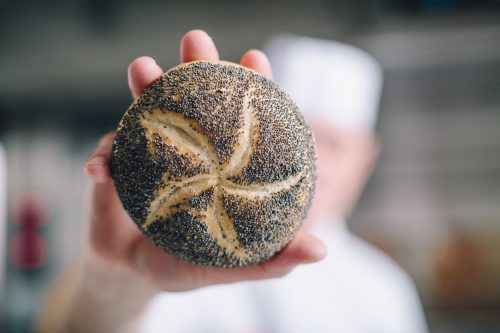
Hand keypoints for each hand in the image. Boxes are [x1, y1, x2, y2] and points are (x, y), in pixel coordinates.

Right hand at [84, 30, 326, 292]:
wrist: (134, 274)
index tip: (256, 59)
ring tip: (143, 68)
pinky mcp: (112, 165)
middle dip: (197, 63)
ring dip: (144, 84)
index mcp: (218, 160)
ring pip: (145, 107)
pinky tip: (100, 171)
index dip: (250, 85)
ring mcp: (147, 150)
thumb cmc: (188, 262)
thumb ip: (272, 260)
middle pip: (194, 96)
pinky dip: (101, 160)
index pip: (239, 117)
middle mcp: (186, 145)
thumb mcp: (232, 265)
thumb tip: (320, 250)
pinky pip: (104, 156)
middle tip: (197, 41)